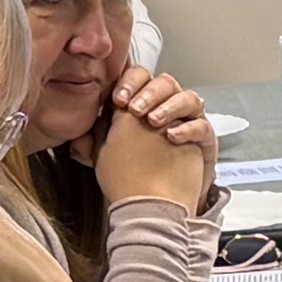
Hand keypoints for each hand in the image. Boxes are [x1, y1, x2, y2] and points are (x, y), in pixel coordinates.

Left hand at [95, 69, 219, 213]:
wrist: (161, 202)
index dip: (129, 82)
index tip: (117, 99)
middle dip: (149, 92)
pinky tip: (171, 137)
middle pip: (165, 82)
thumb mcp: (109, 157)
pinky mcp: (204, 138)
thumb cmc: (136, 173)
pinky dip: (187, 128)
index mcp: (144, 103)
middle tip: (134, 110)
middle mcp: (168, 106)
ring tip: (153, 121)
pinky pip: (202, 125)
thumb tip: (77, 140)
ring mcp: (188, 120)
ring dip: (168, 106)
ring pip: (188, 97)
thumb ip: (94, 144)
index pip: (139, 78)